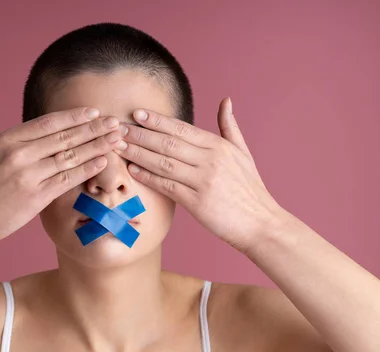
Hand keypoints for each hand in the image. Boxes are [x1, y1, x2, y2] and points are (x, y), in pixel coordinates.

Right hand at [0, 92, 127, 247]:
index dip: (74, 116)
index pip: (49, 122)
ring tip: (116, 140)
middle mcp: (20, 154)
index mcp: (8, 139)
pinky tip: (103, 162)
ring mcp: (29, 175)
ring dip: (97, 147)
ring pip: (70, 156)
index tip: (94, 112)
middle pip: (65, 137)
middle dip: (94, 128)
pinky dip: (87, 170)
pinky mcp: (36, 197)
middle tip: (115, 122)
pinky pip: (67, 180)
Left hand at [114, 97, 284, 253]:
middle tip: (118, 128)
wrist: (261, 223)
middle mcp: (211, 160)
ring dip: (138, 153)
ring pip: (164, 162)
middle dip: (140, 134)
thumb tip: (226, 100)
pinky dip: (148, 177)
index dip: (157, 120)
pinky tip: (133, 171)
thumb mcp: (243, 153)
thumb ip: (229, 127)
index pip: (182, 128)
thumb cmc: (250, 189)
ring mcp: (204, 181)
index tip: (137, 113)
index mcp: (219, 146)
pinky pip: (167, 186)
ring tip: (119, 146)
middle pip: (168, 143)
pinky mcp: (197, 202)